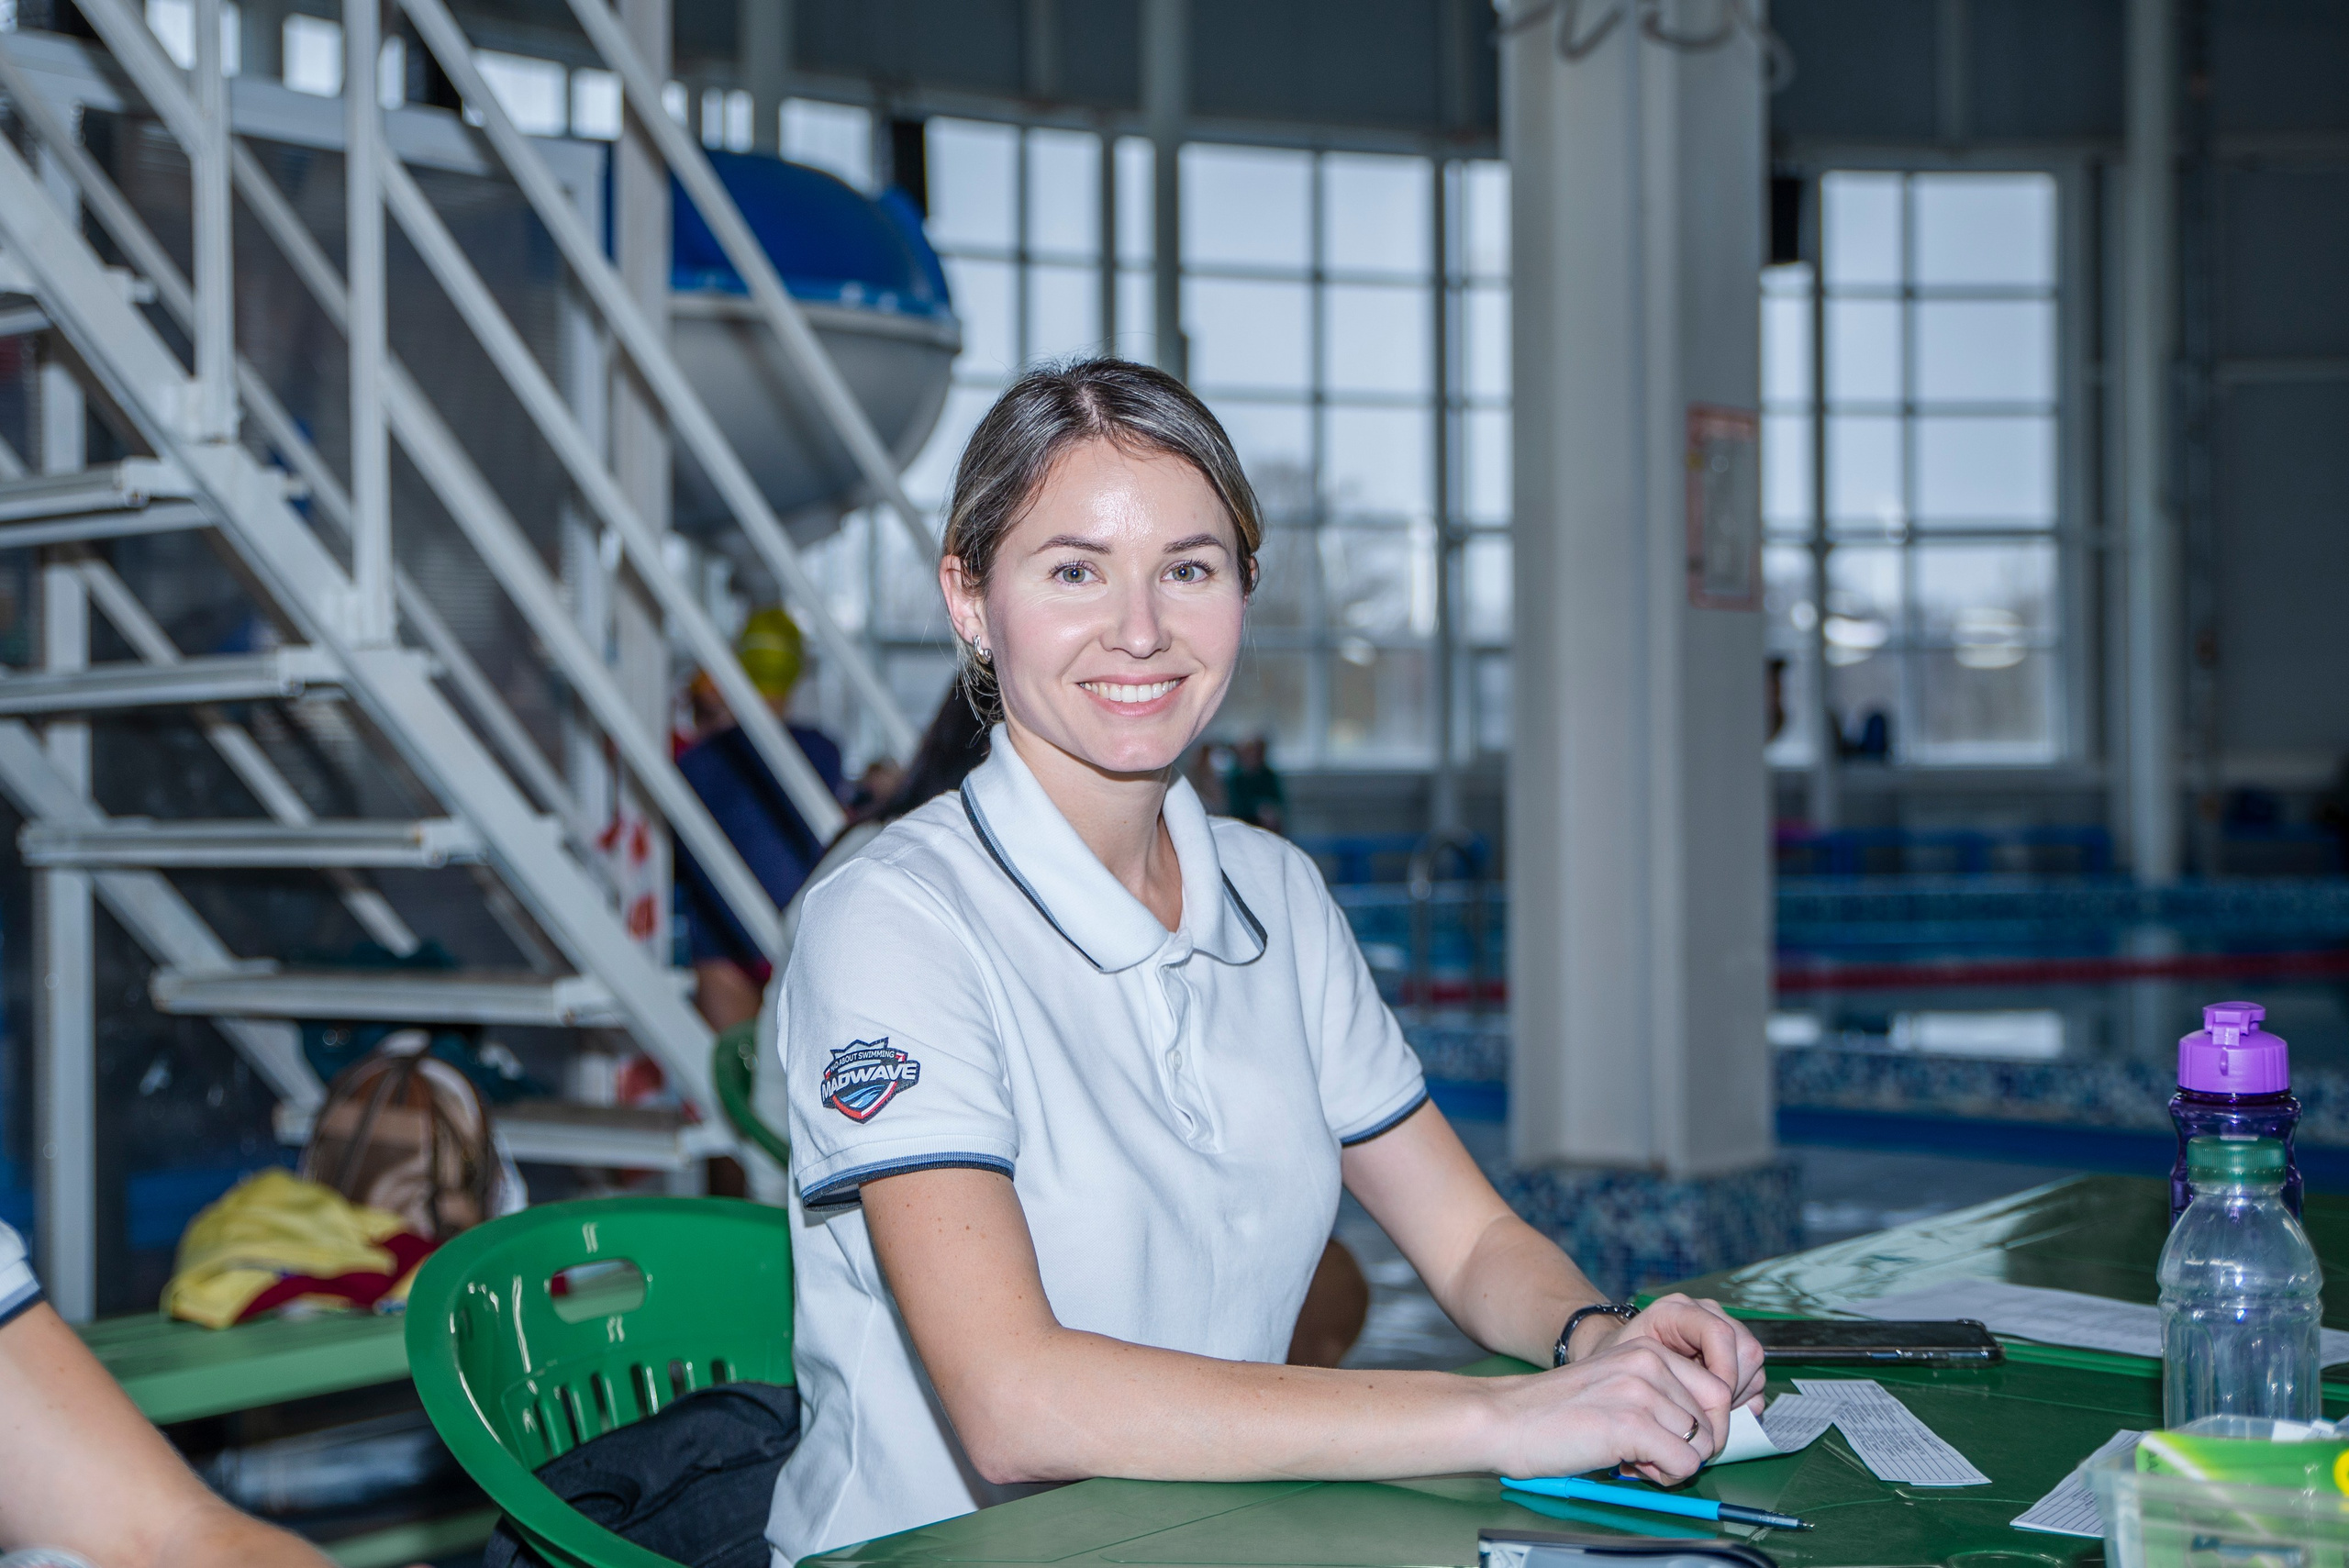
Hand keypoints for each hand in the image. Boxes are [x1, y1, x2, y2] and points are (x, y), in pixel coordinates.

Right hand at [1488, 1333, 1734, 1486]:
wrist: (1505, 1419)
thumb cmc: (1554, 1412)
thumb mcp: (1613, 1385)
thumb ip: (1656, 1396)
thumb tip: (1701, 1434)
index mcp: (1647, 1349)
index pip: (1716, 1390)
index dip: (1700, 1425)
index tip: (1670, 1437)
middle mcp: (1649, 1363)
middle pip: (1715, 1419)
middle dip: (1692, 1446)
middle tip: (1651, 1453)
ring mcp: (1641, 1391)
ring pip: (1701, 1445)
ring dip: (1673, 1464)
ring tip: (1632, 1457)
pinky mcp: (1631, 1424)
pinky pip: (1683, 1464)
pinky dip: (1662, 1477)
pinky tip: (1626, 1465)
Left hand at [1580, 1294, 1766, 1431]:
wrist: (1620, 1357)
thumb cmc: (1621, 1363)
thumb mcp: (1632, 1368)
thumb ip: (1662, 1381)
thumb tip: (1698, 1414)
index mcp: (1677, 1311)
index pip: (1718, 1333)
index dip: (1724, 1372)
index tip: (1713, 1404)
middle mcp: (1704, 1313)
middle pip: (1744, 1349)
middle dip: (1732, 1388)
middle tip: (1710, 1415)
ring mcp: (1721, 1327)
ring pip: (1752, 1363)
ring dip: (1738, 1395)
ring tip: (1709, 1412)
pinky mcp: (1731, 1349)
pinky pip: (1753, 1374)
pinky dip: (1742, 1397)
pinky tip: (1718, 1408)